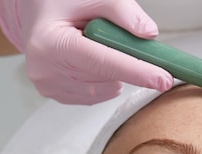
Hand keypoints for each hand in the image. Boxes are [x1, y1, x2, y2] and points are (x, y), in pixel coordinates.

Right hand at [0, 0, 172, 103]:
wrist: (38, 12)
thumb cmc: (63, 1)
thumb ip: (123, 12)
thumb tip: (149, 35)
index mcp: (50, 42)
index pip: (102, 62)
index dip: (136, 71)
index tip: (163, 79)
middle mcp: (45, 70)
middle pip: (107, 77)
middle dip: (126, 62)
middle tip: (119, 37)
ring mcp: (49, 86)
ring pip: (106, 89)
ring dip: (113, 69)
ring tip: (94, 43)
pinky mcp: (56, 95)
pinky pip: (98, 94)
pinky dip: (104, 78)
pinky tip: (90, 58)